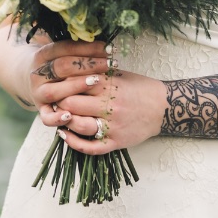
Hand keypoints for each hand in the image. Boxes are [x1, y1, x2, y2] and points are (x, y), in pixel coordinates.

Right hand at [27, 39, 113, 117]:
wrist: (33, 82)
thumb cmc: (58, 67)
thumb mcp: (62, 54)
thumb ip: (78, 51)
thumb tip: (105, 46)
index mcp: (43, 55)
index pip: (65, 48)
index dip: (87, 48)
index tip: (106, 49)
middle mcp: (38, 74)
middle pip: (61, 67)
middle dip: (87, 64)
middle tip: (108, 64)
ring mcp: (38, 93)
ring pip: (53, 92)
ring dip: (75, 86)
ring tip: (96, 82)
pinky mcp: (41, 111)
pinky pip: (46, 117)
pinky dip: (57, 118)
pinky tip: (70, 116)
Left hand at [50, 68, 167, 154]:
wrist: (163, 107)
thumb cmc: (138, 88)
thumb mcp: (118, 75)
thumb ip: (95, 73)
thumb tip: (69, 71)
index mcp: (109, 85)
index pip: (75, 82)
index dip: (61, 84)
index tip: (54, 84)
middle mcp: (109, 105)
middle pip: (72, 104)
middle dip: (60, 102)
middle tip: (54, 101)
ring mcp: (113, 125)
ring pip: (79, 125)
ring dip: (65, 121)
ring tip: (60, 116)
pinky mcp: (116, 141)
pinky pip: (91, 147)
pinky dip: (74, 143)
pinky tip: (64, 135)